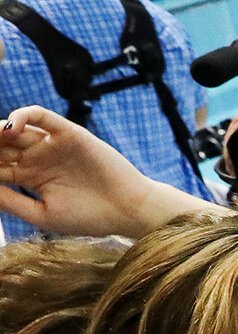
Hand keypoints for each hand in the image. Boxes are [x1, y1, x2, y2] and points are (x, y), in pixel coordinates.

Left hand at [0, 106, 212, 235]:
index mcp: (28, 177)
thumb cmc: (90, 218)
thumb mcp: (42, 214)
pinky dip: (23, 115)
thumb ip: (11, 201)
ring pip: (15, 128)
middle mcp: (36, 157)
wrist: (129, 210)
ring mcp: (51, 144)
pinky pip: (41, 116)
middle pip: (1, 145)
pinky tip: (12, 127)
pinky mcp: (68, 133)